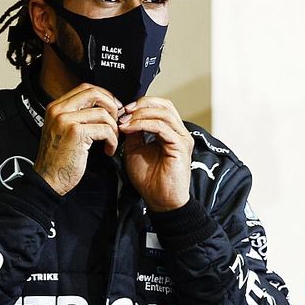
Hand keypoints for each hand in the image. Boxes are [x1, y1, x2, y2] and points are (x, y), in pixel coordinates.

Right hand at [34, 83, 120, 194]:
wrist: (49, 179)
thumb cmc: (59, 159)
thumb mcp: (64, 130)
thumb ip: (78, 115)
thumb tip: (104, 106)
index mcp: (56, 107)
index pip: (86, 88)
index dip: (104, 96)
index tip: (113, 108)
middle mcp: (59, 110)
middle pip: (95, 93)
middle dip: (112, 106)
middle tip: (117, 122)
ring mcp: (66, 120)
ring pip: (103, 113)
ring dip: (113, 129)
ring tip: (111, 141)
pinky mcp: (75, 133)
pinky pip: (105, 130)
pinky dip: (112, 141)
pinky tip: (108, 150)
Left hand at [118, 97, 194, 211]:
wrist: (159, 200)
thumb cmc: (149, 179)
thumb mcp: (134, 149)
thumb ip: (133, 132)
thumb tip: (125, 118)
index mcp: (170, 131)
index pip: (160, 106)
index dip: (141, 104)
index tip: (122, 111)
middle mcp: (179, 132)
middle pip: (164, 104)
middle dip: (141, 104)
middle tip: (123, 112)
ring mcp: (182, 138)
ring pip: (163, 113)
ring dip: (140, 114)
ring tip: (124, 121)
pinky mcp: (180, 146)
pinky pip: (162, 127)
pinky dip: (143, 124)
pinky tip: (130, 129)